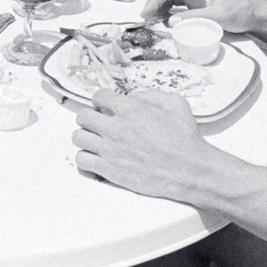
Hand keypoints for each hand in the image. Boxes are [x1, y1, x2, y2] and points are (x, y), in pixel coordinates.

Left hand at [73, 88, 221, 201]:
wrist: (189, 171)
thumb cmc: (185, 138)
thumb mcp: (175, 104)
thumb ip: (150, 95)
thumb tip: (132, 97)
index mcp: (130, 109)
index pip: (99, 96)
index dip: (102, 99)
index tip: (105, 105)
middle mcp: (115, 128)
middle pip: (83, 116)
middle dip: (90, 116)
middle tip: (98, 122)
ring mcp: (109, 150)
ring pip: (78, 137)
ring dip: (85, 136)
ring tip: (95, 140)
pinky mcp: (109, 170)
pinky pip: (81, 160)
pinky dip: (85, 157)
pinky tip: (95, 157)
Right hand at [142, 0, 266, 34]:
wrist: (254, 13)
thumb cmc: (240, 13)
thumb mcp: (217, 17)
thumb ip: (193, 18)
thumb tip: (171, 21)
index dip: (155, 1)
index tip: (145, 15)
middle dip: (153, 3)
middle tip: (144, 18)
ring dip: (159, 6)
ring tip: (151, 20)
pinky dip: (167, 8)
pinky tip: (162, 18)